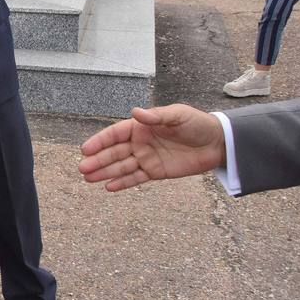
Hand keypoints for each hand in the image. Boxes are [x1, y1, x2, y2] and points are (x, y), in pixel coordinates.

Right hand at [78, 104, 225, 190]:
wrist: (217, 143)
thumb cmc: (197, 124)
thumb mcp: (178, 116)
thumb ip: (156, 117)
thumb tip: (135, 112)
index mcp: (141, 126)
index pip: (115, 134)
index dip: (100, 141)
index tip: (86, 149)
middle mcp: (139, 142)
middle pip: (114, 152)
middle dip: (97, 160)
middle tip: (82, 169)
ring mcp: (146, 158)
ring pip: (121, 167)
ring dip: (104, 172)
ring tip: (88, 178)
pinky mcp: (155, 172)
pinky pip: (136, 178)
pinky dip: (122, 183)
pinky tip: (108, 187)